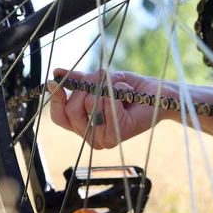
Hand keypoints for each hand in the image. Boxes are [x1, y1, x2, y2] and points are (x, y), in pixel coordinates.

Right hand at [47, 68, 169, 149]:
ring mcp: (104, 138)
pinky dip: (117, 89)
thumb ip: (78, 81)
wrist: (158, 94)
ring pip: (89, 103)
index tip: (54, 82)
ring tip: (121, 87)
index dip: (55, 100)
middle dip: (86, 86)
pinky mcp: (118, 133)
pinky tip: (128, 93)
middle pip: (71, 109)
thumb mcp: (99, 82)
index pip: (59, 118)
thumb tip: (56, 73)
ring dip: (106, 85)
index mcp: (85, 127)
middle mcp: (92, 138)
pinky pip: (105, 102)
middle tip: (103, 77)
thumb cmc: (129, 90)